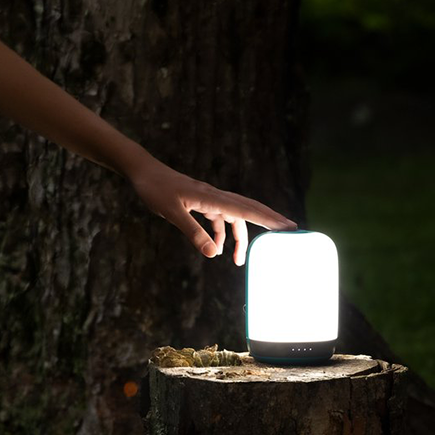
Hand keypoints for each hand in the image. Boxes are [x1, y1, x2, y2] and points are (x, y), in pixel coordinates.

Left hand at [129, 160, 296, 264]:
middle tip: (291, 232)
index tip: (288, 227)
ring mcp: (210, 199)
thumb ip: (193, 232)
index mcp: (212, 197)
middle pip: (249, 209)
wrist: (143, 173)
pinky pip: (220, 218)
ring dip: (240, 237)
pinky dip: (222, 233)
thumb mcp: (172, 213)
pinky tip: (217, 248)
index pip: (246, 210)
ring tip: (240, 261)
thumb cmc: (155, 190)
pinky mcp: (202, 202)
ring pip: (234, 217)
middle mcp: (215, 196)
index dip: (268, 219)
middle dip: (269, 221)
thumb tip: (213, 253)